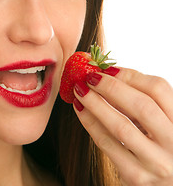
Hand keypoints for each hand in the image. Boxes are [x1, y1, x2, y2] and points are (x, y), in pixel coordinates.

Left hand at [73, 67, 172, 185]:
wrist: (167, 183)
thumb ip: (143, 103)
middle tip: (89, 76)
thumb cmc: (161, 146)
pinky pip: (107, 144)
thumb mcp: (161, 122)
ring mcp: (156, 163)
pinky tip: (80, 110)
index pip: (158, 89)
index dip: (130, 75)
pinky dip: (90, 123)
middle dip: (111, 87)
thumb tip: (108, 77)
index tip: (107, 69)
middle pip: (141, 106)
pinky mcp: (136, 176)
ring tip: (79, 90)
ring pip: (121, 126)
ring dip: (95, 104)